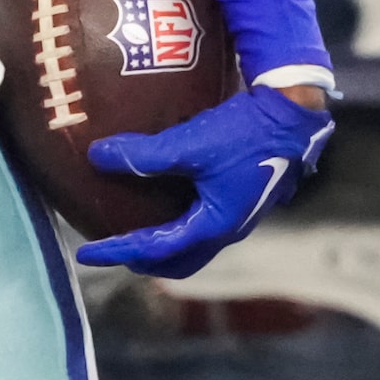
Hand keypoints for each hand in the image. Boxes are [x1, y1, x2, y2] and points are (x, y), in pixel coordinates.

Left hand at [73, 86, 334, 276]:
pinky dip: (177, 222)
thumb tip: (96, 156)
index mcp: (215, 225)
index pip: (157, 251)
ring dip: (163, 244)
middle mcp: (228, 228)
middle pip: (180, 261)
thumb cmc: (244, 134)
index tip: (86, 253)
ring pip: (193, 244)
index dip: (118, 252)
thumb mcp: (190, 144)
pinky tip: (163, 196)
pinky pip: (202, 222)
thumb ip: (143, 154)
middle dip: (143, 260)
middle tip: (111, 248)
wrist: (292, 118)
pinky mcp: (240, 197)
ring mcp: (238, 215)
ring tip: (133, 227)